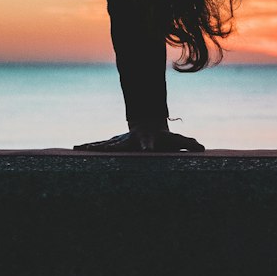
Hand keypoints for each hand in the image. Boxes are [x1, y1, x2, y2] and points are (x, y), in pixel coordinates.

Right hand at [74, 127, 204, 152]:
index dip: (151, 144)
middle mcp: (130, 141)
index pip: (150, 142)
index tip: (149, 147)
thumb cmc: (164, 138)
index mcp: (147, 141)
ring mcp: (119, 142)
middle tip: (103, 148)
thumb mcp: (177, 141)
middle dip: (108, 147)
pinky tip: (74, 149)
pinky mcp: (113, 145)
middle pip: (119, 144)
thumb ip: (188, 143)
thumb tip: (202, 147)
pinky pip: (99, 148)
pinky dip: (88, 149)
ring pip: (104, 145)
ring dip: (92, 148)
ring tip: (77, 148)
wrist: (148, 126)